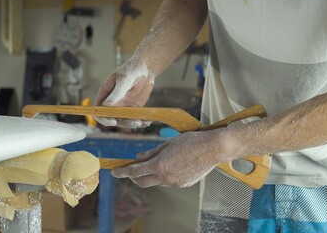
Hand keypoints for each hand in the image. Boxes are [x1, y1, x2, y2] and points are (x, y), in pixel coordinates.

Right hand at [94, 61, 154, 127]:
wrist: (145, 69)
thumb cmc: (131, 69)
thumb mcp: (124, 79)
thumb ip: (117, 92)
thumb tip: (106, 105)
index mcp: (105, 94)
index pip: (98, 110)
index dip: (103, 118)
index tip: (113, 121)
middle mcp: (112, 102)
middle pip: (112, 118)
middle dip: (122, 123)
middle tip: (134, 122)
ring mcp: (122, 106)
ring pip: (124, 120)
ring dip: (133, 124)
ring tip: (143, 122)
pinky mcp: (133, 108)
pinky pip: (134, 118)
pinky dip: (141, 121)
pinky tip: (147, 121)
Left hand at [111, 130, 229, 187]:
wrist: (213, 148)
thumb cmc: (190, 141)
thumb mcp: (167, 144)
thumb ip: (151, 152)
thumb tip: (137, 158)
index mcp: (159, 165)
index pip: (135, 171)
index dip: (122, 172)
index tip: (114, 172)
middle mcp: (165, 177)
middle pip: (142, 181)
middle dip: (133, 176)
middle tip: (129, 170)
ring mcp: (174, 183)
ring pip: (156, 181)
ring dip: (151, 174)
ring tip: (155, 162)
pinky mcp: (183, 184)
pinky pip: (168, 181)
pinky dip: (164, 175)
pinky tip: (171, 165)